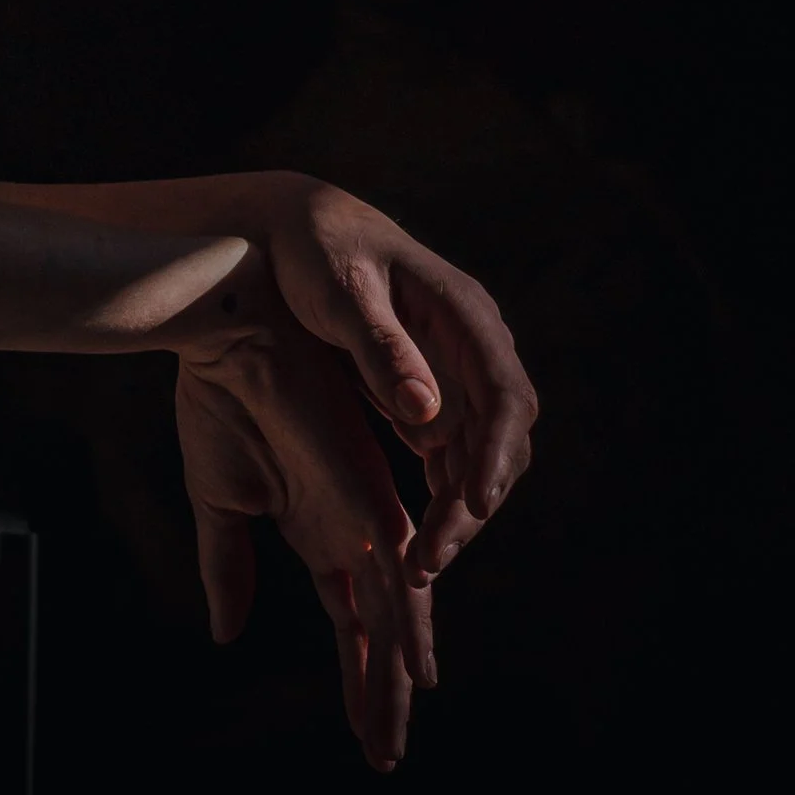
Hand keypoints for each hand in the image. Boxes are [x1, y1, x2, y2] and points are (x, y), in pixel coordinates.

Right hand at [169, 246, 431, 771]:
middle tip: (384, 754)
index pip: (351, 624)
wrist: (231, 337)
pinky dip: (410, 624)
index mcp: (319, 532)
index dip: (359, 678)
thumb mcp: (218, 503)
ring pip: (395, 617)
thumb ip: (228, 567)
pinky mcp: (370, 495)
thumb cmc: (223, 402)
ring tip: (391, 739)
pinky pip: (400, 570)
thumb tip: (225, 634)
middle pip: (380, 632)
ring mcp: (365, 516)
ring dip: (395, 679)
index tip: (366, 734)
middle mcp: (353, 531)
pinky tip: (417, 669)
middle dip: (383, 694)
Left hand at [250, 178, 536, 577]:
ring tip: (420, 565)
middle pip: (500, 437)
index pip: (504, 391)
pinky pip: (450, 456)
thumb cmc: (316, 249)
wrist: (291, 229)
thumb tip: (428, 412)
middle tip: (431, 557)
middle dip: (474, 500)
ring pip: (478, 457)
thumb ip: (380, 345)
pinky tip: (414, 541)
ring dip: (457, 511)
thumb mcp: (340, 291)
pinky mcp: (430, 394)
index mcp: (462, 312)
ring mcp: (453, 373)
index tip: (476, 504)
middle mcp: (470, 346)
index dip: (497, 452)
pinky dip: (439, 498)